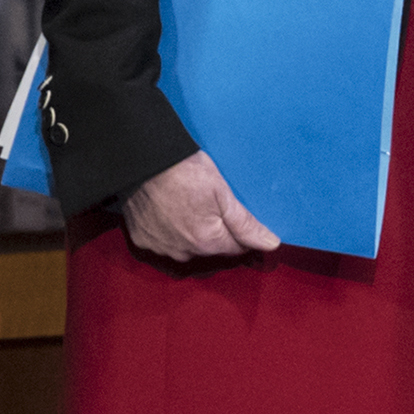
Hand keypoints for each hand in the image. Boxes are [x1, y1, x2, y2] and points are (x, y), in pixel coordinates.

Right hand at [121, 150, 278, 261]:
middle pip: (210, 249)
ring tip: (187, 206)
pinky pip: (163, 243)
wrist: (142, 160)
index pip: (236, 249)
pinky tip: (167, 212)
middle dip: (215, 233)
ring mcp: (160, 248)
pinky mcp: (142, 240)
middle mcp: (184, 252)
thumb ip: (245, 223)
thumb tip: (270, 244)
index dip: (241, 234)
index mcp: (207, 242)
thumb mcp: (222, 193)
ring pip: (186, 248)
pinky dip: (167, 232)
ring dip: (190, 235)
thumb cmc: (184, 171)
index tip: (236, 217)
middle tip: (210, 205)